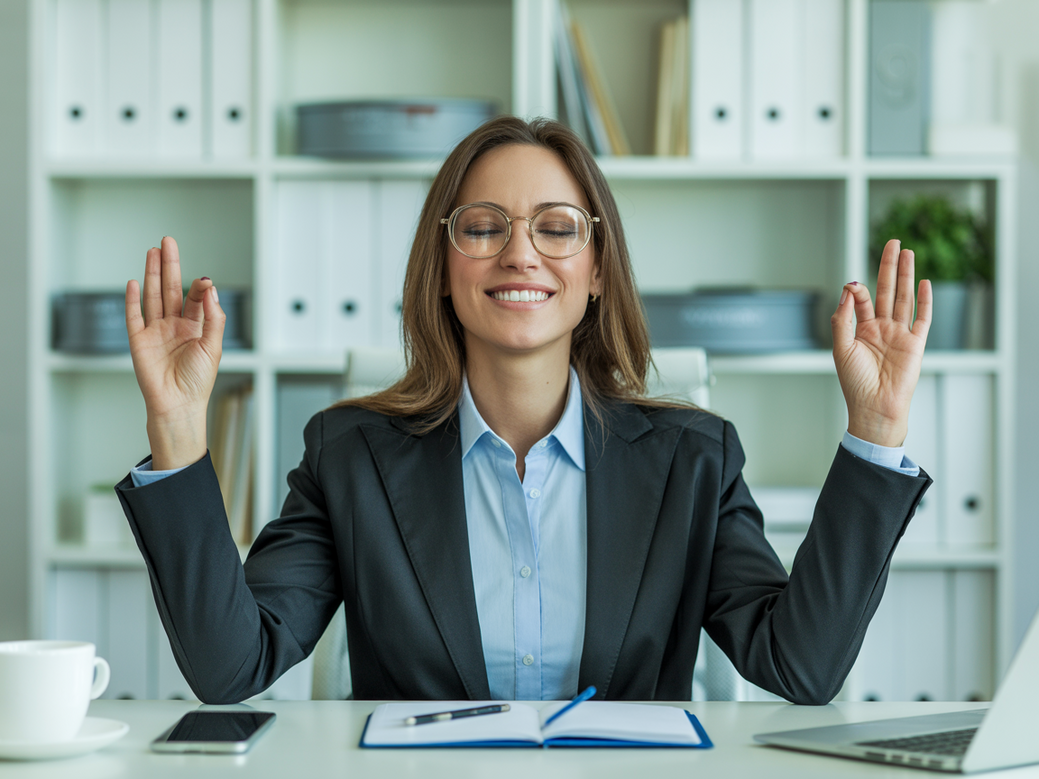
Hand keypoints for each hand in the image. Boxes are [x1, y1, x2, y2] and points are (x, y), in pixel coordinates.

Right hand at [125, 237, 224, 468]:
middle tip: (167, 241)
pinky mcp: (139, 341)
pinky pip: (134, 315)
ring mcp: (156, 331)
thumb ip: (213, 318)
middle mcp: (175, 326)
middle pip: (170, 288)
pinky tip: (133, 281)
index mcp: (196, 327)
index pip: (196, 297)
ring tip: (153, 252)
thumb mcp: (214, 347)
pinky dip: (132, 299)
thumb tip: (210, 289)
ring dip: (151, 274)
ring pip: (152, 296)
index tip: (202, 278)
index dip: (199, 286)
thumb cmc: (198, 381)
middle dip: (169, 265)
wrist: (178, 404)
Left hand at [831, 238, 931, 447]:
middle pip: (887, 290)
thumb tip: (848, 290)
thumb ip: (843, 319)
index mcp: (862, 329)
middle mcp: (882, 328)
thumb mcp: (841, 348)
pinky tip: (924, 282)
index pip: (862, 299)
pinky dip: (925, 300)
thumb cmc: (855, 383)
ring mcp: (900, 334)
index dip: (857, 289)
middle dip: (889, 267)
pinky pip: (922, 318)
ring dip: (906, 275)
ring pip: (905, 298)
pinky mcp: (916, 344)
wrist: (874, 407)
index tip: (853, 285)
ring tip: (907, 252)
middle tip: (892, 242)